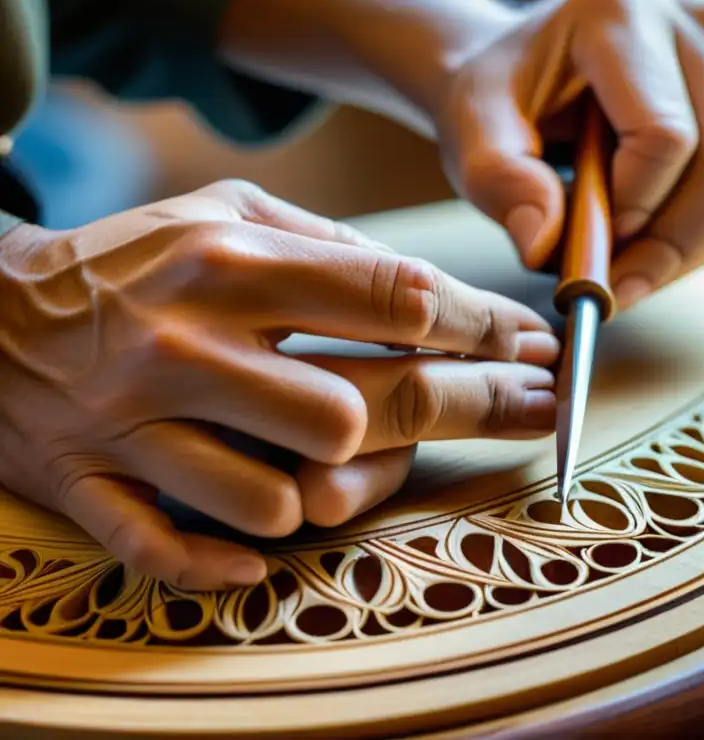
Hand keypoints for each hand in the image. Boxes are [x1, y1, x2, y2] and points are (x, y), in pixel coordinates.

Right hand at [0, 180, 558, 589]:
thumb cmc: (135, 260)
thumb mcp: (223, 211)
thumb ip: (326, 245)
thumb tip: (433, 295)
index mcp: (227, 262)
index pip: (390, 299)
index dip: (482, 326)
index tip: (532, 341)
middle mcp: (188, 345)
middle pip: (365, 405)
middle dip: (475, 406)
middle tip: (540, 406)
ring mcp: (138, 428)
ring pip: (284, 498)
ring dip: (331, 493)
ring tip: (337, 467)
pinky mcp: (93, 488)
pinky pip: (174, 553)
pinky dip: (228, 563)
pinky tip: (263, 555)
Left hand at [435, 0, 703, 309]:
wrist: (542, 66)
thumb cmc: (509, 99)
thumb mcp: (475, 134)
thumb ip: (499, 182)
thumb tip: (545, 244)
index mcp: (623, 11)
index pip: (665, 137)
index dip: (635, 215)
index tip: (596, 250)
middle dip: (679, 248)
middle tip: (628, 281)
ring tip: (658, 255)